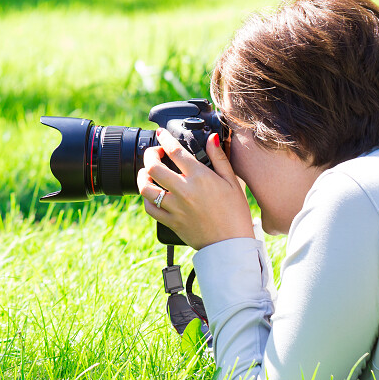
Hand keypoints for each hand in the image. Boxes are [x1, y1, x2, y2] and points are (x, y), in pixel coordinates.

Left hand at [137, 129, 253, 248]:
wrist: (231, 245)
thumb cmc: (235, 214)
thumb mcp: (232, 182)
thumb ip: (219, 158)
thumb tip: (212, 138)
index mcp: (200, 177)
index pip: (175, 151)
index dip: (164, 138)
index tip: (161, 134)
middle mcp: (184, 190)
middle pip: (153, 167)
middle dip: (149, 155)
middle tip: (154, 153)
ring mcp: (175, 207)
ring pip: (146, 188)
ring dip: (143, 176)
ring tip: (147, 172)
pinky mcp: (170, 222)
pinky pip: (150, 208)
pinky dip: (147, 199)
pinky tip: (152, 194)